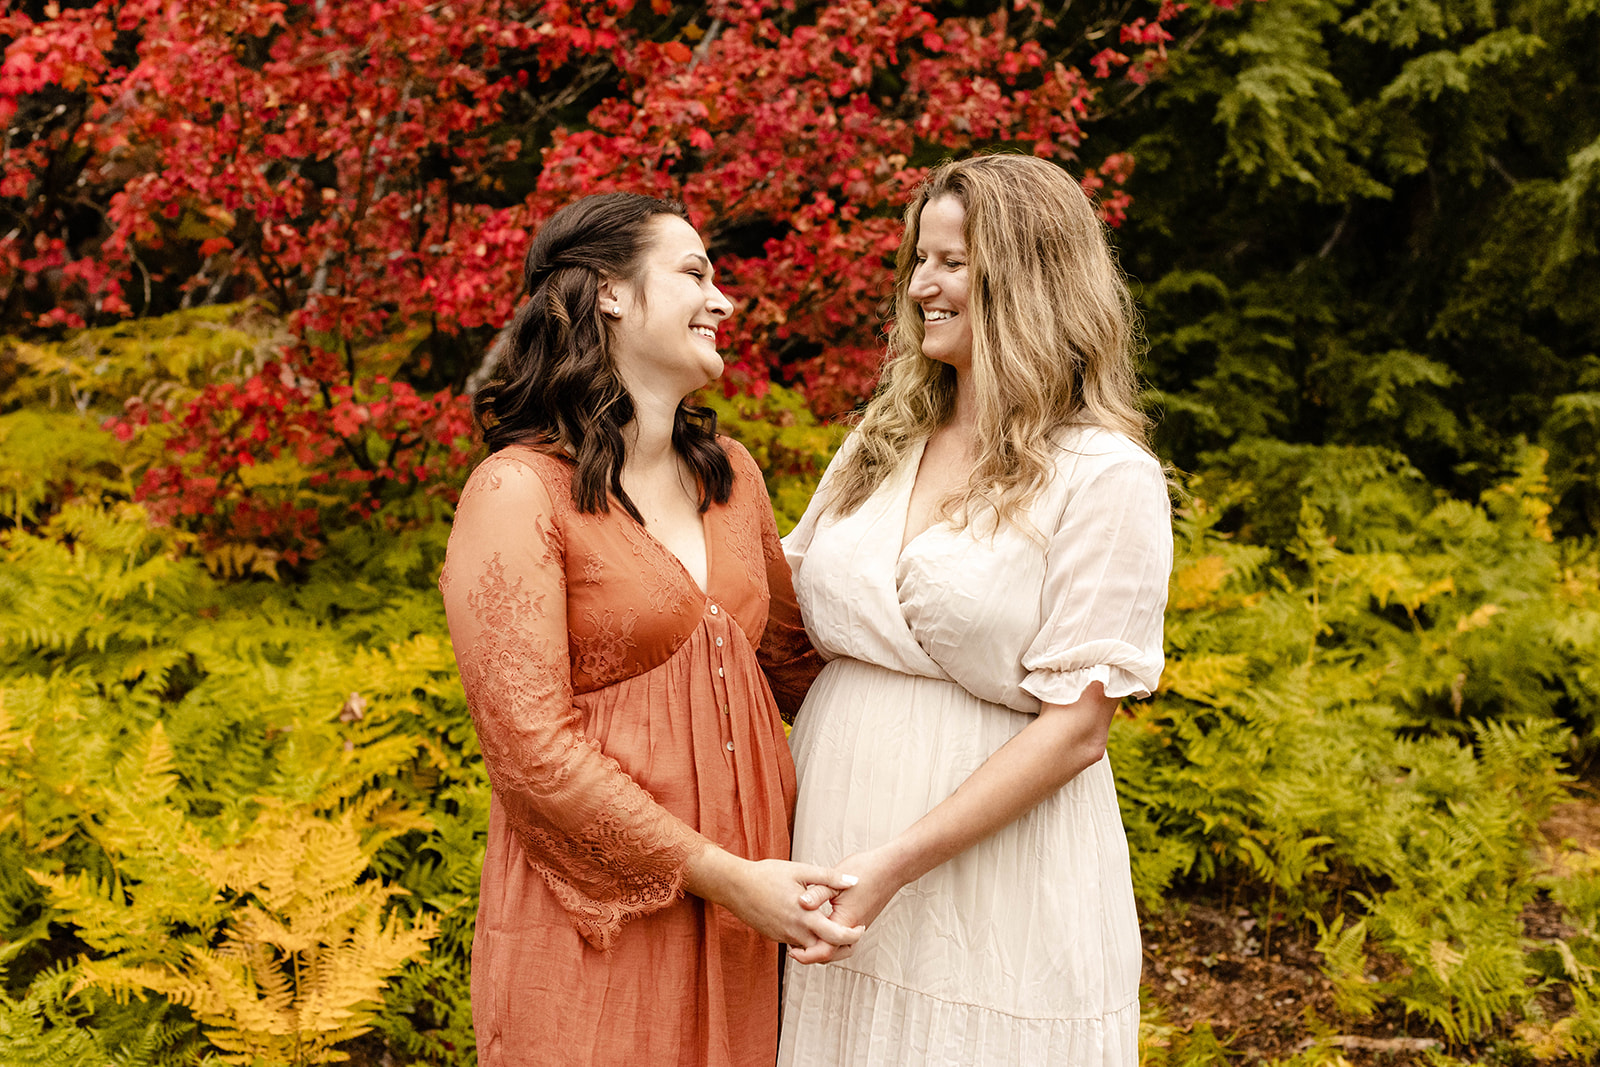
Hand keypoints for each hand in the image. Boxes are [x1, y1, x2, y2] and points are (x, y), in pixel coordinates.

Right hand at [686, 848, 863, 953]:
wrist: (735, 886)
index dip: (853, 935)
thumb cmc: (767, 875)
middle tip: (852, 933)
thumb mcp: (801, 871)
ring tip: (833, 927)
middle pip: (826, 951)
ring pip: (811, 950)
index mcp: (805, 916)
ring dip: (824, 943)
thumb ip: (829, 878)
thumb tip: (853, 882)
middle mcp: (795, 932)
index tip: (860, 927)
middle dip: (843, 946)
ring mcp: (784, 937)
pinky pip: (797, 944)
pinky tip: (811, 924)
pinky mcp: (775, 937)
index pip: (837, 936)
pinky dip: (808, 940)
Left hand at [788, 848, 904, 964]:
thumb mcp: (836, 879)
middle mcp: (853, 929)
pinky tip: (823, 930)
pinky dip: (833, 941)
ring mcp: (859, 926)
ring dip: (823, 950)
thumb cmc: (865, 870)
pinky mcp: (861, 920)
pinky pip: (845, 940)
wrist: (891, 867)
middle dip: (812, 956)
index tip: (791, 951)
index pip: (823, 951)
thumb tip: (800, 903)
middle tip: (794, 951)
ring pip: (840, 950)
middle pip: (832, 955)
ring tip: (807, 944)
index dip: (806, 955)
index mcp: (844, 922)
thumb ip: (817, 893)